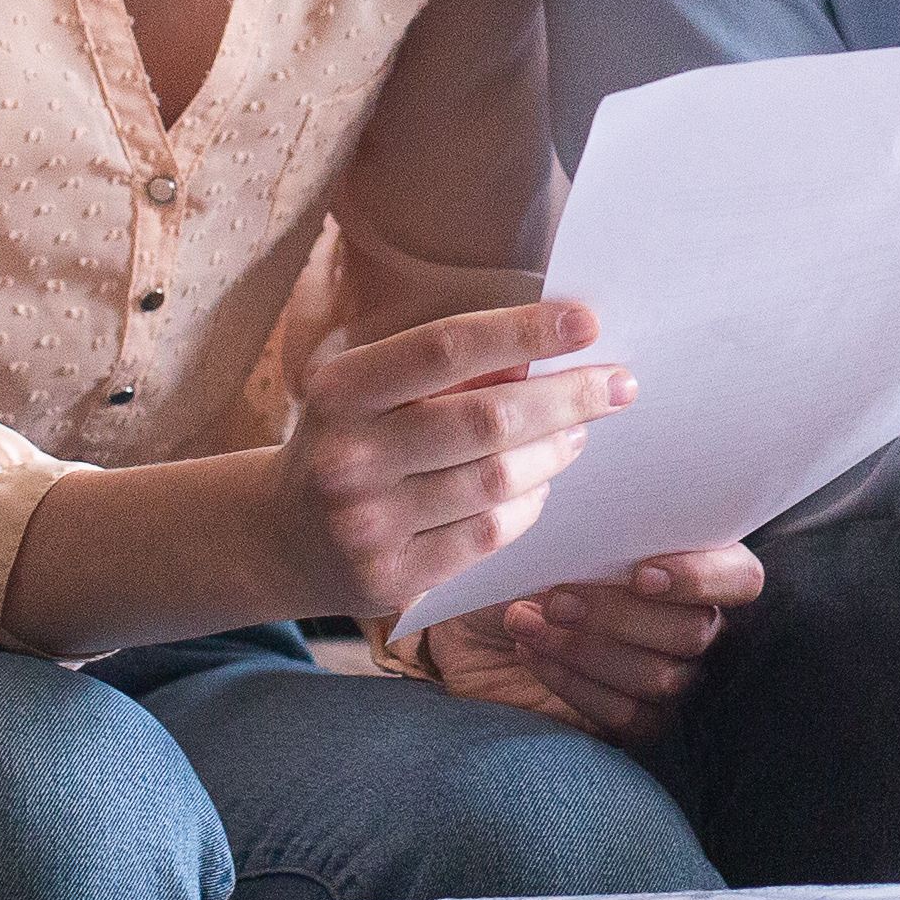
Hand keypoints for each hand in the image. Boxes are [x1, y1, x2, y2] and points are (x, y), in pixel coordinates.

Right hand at [268, 300, 630, 619]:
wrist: (281, 536)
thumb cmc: (349, 441)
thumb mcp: (371, 392)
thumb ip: (444, 372)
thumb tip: (548, 349)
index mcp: (341, 390)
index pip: (447, 348)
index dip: (523, 332)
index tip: (587, 322)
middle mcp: (348, 457)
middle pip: (488, 418)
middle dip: (567, 397)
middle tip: (618, 384)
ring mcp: (367, 525)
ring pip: (496, 481)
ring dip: (554, 452)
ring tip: (578, 433)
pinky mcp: (391, 578)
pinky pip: (488, 534)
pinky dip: (528, 505)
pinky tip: (540, 484)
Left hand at [422, 544, 766, 744]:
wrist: (466, 618)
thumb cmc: (522, 562)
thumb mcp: (557, 534)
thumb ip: (604, 528)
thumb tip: (617, 520)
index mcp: (691, 563)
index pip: (742, 578)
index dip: (702, 577)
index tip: (640, 574)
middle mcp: (691, 622)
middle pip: (695, 632)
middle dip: (620, 614)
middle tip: (556, 596)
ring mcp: (666, 675)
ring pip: (663, 677)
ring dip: (587, 647)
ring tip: (526, 620)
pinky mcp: (632, 720)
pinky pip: (630, 716)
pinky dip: (575, 683)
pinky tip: (531, 652)